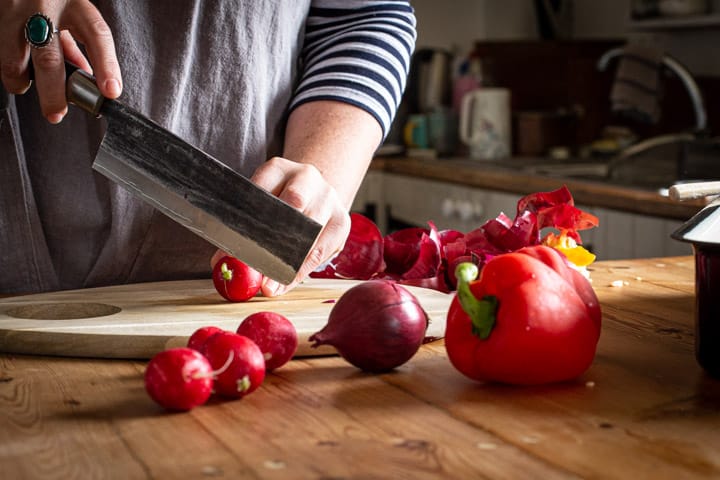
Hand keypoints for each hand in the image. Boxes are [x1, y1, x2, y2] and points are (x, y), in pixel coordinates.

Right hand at [0, 0, 121, 122]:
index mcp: (74, 2)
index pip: (96, 35)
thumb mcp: (72, 10)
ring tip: (25, 85)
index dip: (106, 66)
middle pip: (49, 58)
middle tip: (56, 113)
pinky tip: (17, 67)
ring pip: (14, 60)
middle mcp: (44, 4)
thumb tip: (87, 77)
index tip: (111, 92)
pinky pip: (2, 51)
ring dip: (22, 81)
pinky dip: (12, 66)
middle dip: (53, 93)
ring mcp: (13, 8)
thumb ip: (78, 40)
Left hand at [210, 157, 350, 296]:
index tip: (235, 249)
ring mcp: (329, 198)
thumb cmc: (277, 202)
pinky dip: (302, 270)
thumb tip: (220, 265)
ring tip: (268, 285)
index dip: (248, 221)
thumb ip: (238, 229)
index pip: (260, 192)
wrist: (313, 191)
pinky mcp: (341, 222)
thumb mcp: (256, 203)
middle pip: (292, 204)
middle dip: (274, 239)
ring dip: (288, 262)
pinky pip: (322, 250)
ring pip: (309, 231)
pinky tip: (286, 283)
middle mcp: (307, 178)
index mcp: (278, 169)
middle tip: (257, 266)